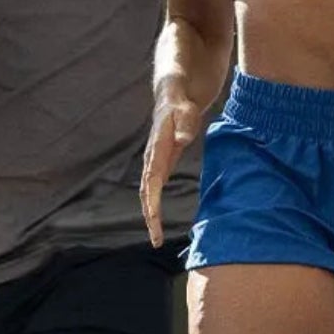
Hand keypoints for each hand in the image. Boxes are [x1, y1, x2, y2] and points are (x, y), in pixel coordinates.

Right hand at [141, 82, 202, 247]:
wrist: (173, 93)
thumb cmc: (181, 102)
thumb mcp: (186, 109)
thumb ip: (185, 124)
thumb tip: (183, 140)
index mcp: (157, 150)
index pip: (152, 182)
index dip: (152, 203)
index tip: (154, 222)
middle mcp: (152, 159)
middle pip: (147, 193)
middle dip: (150, 217)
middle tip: (155, 240)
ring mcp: (155, 162)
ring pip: (149, 193)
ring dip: (151, 214)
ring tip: (155, 236)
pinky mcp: (161, 163)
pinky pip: (155, 188)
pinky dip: (155, 205)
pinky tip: (157, 219)